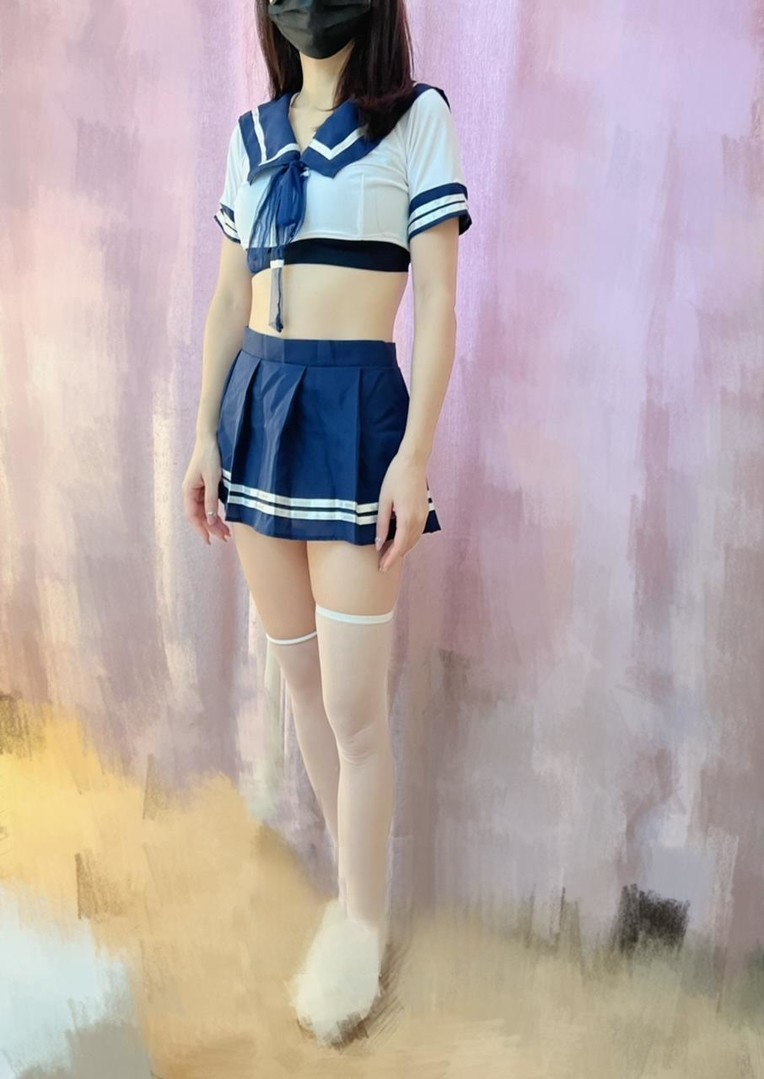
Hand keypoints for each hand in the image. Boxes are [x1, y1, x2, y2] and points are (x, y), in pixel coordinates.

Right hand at [181, 434, 230, 545]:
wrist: (210, 439)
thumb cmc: (210, 456)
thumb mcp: (213, 479)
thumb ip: (211, 500)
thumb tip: (211, 521)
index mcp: (188, 491)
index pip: (193, 516)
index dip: (201, 530)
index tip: (209, 541)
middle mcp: (191, 492)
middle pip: (200, 516)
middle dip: (211, 528)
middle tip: (225, 538)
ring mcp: (197, 489)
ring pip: (205, 511)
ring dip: (214, 522)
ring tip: (226, 533)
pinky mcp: (204, 485)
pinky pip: (208, 504)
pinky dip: (215, 512)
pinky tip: (223, 519)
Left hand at [375, 452, 429, 572]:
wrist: (413, 462)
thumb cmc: (395, 478)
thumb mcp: (384, 501)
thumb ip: (382, 524)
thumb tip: (379, 544)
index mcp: (407, 518)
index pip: (399, 546)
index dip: (390, 559)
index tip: (382, 568)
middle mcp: (418, 520)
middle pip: (408, 546)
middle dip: (396, 557)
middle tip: (383, 565)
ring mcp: (424, 516)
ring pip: (415, 540)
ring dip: (403, 549)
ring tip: (390, 556)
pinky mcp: (425, 511)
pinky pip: (418, 532)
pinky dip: (410, 540)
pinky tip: (401, 541)